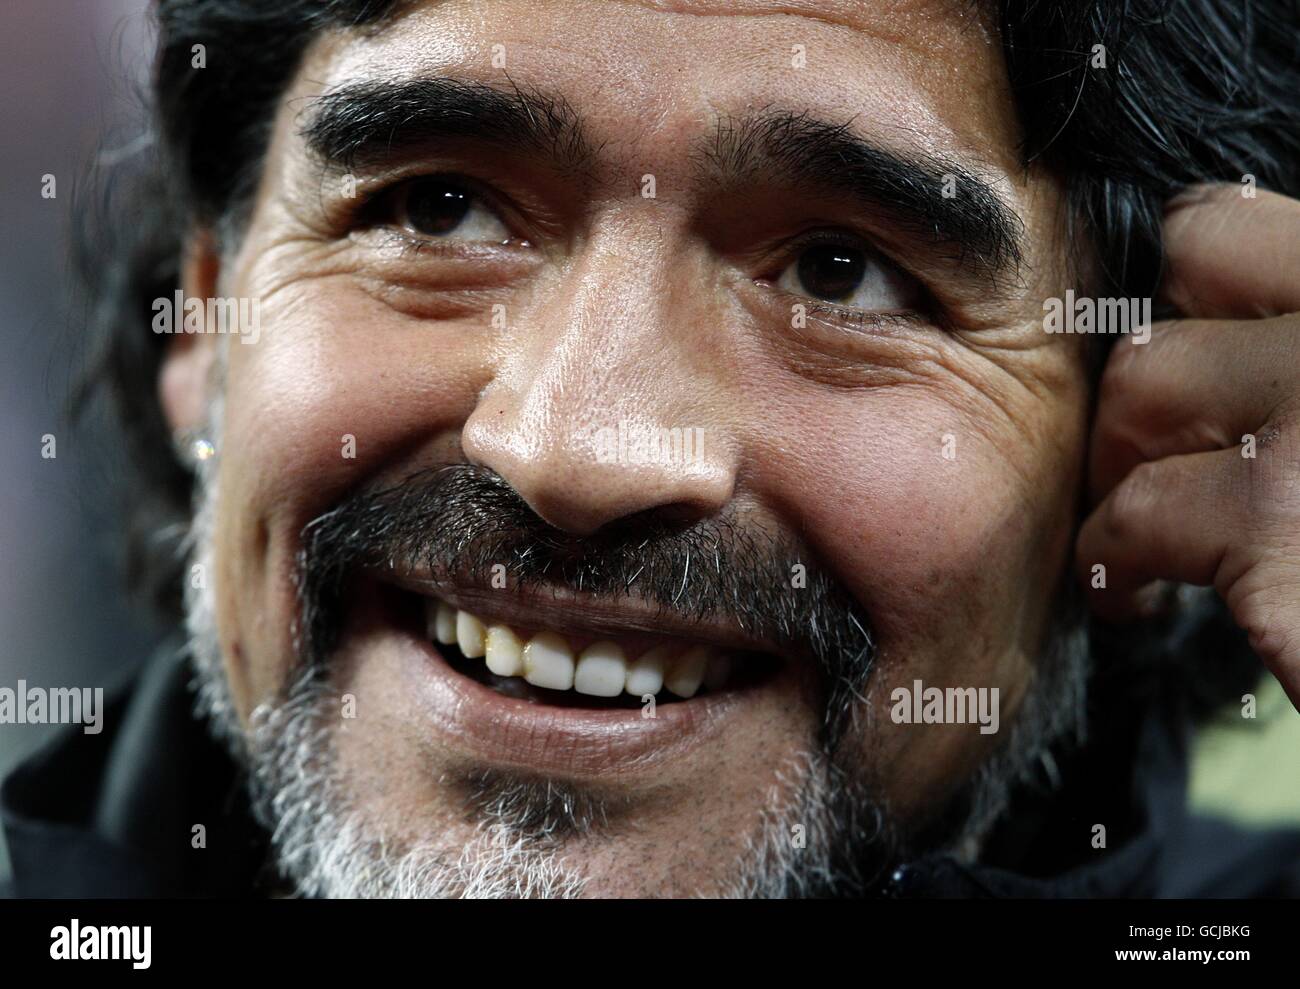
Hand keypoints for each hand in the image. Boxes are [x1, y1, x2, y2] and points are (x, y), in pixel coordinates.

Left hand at [1078, 183, 1299, 710]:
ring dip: (1119, 465)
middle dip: (1147, 382)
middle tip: (1157, 457)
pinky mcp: (1291, 530)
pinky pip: (1141, 517)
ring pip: (1143, 389)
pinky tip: (1136, 598)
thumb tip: (1239, 340)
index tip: (1199, 365)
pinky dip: (1118, 562)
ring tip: (1134, 537)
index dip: (1193, 298)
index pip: (1227, 231)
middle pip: (1173, 296)